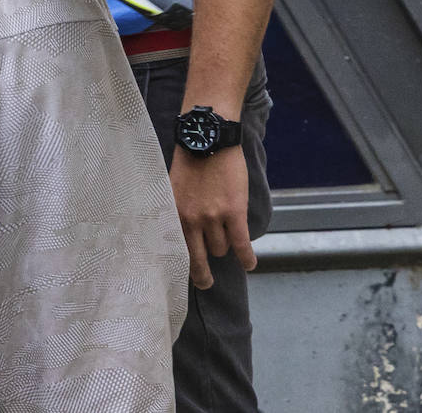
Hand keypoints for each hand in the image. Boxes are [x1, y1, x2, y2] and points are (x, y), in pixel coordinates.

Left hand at [169, 146, 256, 288]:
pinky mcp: (234, 213)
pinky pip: (242, 245)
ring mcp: (213, 217)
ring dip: (225, 247)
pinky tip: (249, 264)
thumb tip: (177, 232)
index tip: (184, 276)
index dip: (182, 264)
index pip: (175, 249)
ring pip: (221, 249)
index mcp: (173, 212)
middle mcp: (190, 219)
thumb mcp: (172, 186)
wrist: (209, 137)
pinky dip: (247, 258)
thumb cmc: (190, 159)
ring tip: (228, 243)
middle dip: (203, 275)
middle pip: (198, 258)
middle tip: (206, 283)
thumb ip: (176, 209)